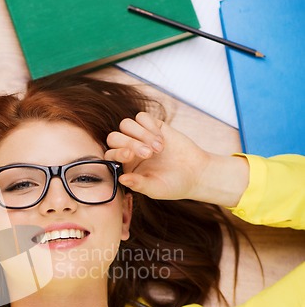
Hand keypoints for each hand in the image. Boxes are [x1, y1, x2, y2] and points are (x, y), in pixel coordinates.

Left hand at [105, 112, 248, 205]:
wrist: (196, 174)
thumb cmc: (173, 185)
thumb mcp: (155, 189)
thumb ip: (138, 184)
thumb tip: (121, 178)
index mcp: (124, 166)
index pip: (110, 154)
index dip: (117, 153)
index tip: (130, 156)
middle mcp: (129, 150)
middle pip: (115, 137)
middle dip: (129, 142)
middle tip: (149, 154)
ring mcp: (140, 136)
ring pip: (126, 124)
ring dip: (141, 134)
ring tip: (158, 149)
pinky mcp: (154, 126)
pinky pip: (142, 117)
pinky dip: (150, 126)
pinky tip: (162, 140)